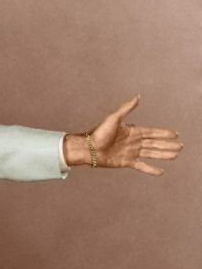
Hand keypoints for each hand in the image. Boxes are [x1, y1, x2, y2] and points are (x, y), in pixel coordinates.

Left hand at [64, 96, 182, 175]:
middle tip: (180, 146)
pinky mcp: (126, 162)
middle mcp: (134, 142)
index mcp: (133, 131)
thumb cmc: (99, 132)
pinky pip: (142, 166)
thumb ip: (126, 108)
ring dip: (163, 155)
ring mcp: (131, 153)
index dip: (164, 133)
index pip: (153, 132)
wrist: (88, 148)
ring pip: (152, 154)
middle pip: (155, 144)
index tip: (175, 134)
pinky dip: (151, 169)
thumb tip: (138, 96)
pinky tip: (160, 171)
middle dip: (168, 145)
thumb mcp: (114, 118)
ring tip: (175, 156)